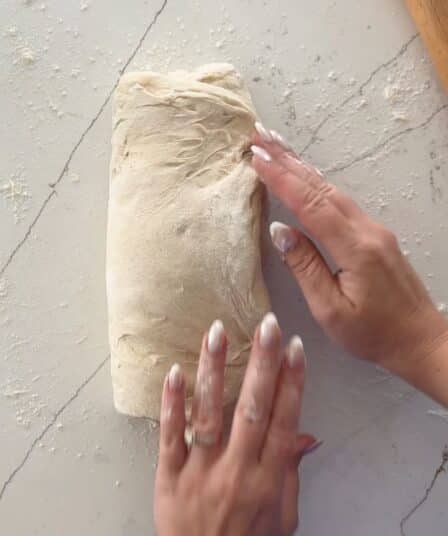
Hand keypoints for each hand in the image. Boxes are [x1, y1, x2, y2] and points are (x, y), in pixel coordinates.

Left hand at [155, 315, 318, 535]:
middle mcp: (235, 471)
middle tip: (267, 325)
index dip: (291, 382)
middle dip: (261, 364)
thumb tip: (305, 435)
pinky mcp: (168, 476)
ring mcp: (199, 472)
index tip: (294, 348)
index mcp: (267, 480)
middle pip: (251, 409)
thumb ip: (289, 474)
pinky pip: (169, 434)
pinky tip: (174, 370)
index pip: (282, 421)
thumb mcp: (282, 517)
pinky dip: (171, 402)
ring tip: (217, 331)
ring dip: (214, 369)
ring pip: (208, 413)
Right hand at [249, 124, 447, 398]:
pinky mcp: (374, 235)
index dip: (281, 178)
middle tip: (258, 137)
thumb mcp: (331, 310)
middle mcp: (366, 230)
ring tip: (274, 146)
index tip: (255, 157)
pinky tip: (304, 174)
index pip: (310, 204)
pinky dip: (315, 182)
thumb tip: (280, 231)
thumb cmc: (374, 334)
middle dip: (287, 160)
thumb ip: (304, 267)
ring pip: (331, 189)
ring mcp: (373, 230)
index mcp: (355, 247)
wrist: (421, 341)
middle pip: (321, 186)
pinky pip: (339, 199)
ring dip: (300, 167)